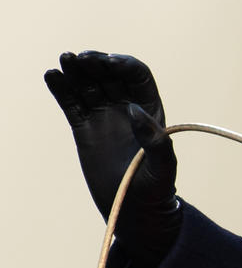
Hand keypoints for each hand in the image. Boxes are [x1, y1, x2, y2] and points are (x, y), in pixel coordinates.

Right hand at [45, 51, 179, 267]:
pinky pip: (72, 104)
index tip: (111, 62)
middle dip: (97, 63)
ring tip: (64, 59)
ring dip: (77, 71)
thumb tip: (134, 111)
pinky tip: (52, 76)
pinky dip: (62, 89)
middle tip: (81, 57)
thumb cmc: (156, 189)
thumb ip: (155, 140)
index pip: (138, 76)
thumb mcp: (163, 166)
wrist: (134, 210)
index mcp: (150, 109)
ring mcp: (104, 117)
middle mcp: (127, 108)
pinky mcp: (84, 129)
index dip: (125, 65)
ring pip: (89, 86)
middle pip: (110, 75)